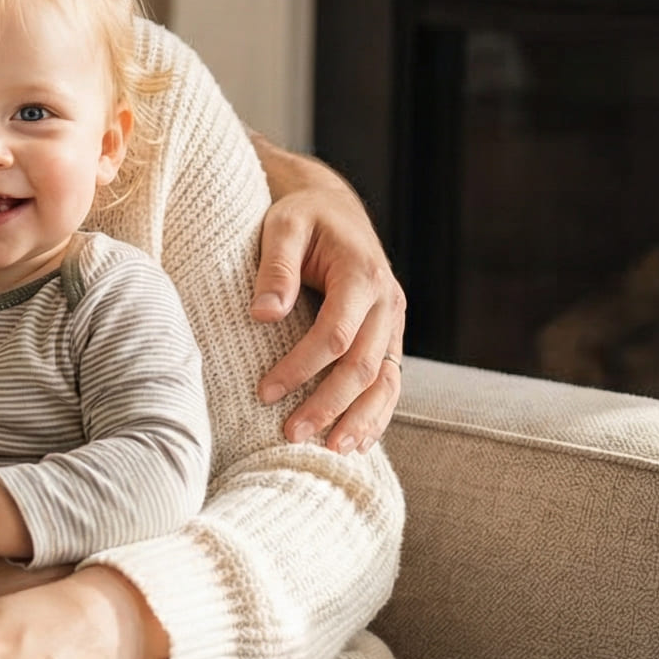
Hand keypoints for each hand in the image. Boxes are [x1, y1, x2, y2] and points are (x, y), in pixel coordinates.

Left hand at [250, 149, 407, 455]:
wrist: (336, 208)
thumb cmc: (302, 216)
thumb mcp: (283, 226)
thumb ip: (276, 269)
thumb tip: (263, 315)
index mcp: (363, 275)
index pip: (335, 335)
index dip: (301, 368)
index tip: (263, 392)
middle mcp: (388, 302)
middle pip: (362, 367)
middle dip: (328, 405)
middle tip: (290, 435)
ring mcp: (394, 322)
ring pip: (385, 382)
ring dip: (359, 419)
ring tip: (330, 450)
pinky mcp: (390, 336)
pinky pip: (390, 382)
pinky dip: (376, 413)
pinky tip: (355, 441)